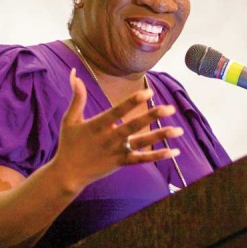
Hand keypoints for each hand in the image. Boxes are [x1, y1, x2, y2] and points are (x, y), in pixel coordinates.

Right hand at [53, 69, 183, 187]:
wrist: (67, 174)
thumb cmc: (69, 143)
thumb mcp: (70, 119)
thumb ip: (77, 97)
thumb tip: (74, 73)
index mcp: (98, 125)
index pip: (118, 111)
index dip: (132, 102)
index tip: (148, 93)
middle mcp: (110, 138)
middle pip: (134, 126)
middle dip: (152, 117)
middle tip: (169, 108)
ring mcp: (117, 152)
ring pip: (142, 143)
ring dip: (161, 136)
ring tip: (179, 130)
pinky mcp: (122, 163)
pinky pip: (142, 159)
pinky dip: (158, 156)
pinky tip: (174, 152)